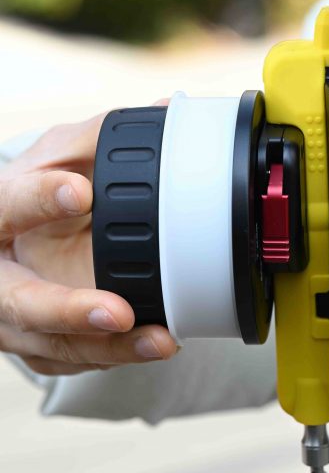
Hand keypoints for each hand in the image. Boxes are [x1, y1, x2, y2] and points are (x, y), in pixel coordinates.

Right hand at [0, 111, 177, 374]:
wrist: (10, 238)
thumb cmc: (36, 190)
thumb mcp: (57, 154)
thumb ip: (100, 136)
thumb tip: (168, 111)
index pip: (5, 206)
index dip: (37, 200)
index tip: (80, 190)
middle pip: (19, 303)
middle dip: (67, 311)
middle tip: (117, 311)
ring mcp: (8, 317)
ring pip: (49, 345)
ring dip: (106, 348)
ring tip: (160, 339)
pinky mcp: (33, 344)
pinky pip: (68, 361)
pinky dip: (109, 358)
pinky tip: (148, 347)